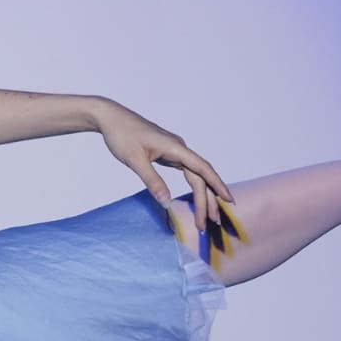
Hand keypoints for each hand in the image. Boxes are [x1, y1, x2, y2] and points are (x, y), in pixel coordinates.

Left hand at [97, 99, 244, 257]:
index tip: (229, 200)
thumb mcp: (134, 160)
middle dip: (207, 199)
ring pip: (195, 175)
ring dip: (202, 195)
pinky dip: (194, 186)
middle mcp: (179, 148)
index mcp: (175, 147)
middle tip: (211, 223)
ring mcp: (175, 151)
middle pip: (200, 176)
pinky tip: (197, 198)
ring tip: (206, 216)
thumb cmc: (122, 135)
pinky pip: (187, 172)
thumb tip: (167, 203)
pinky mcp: (168, 154)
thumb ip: (152, 181)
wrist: (112, 118)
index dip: (217, 185)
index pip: (202, 169)